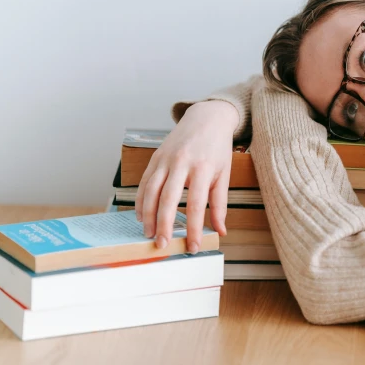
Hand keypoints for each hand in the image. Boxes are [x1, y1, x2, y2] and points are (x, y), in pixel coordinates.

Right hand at [135, 100, 238, 252]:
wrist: (207, 118)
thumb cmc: (217, 148)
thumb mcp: (224, 174)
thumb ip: (220, 203)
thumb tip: (221, 231)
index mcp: (202, 168)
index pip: (196, 204)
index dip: (193, 228)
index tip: (193, 246)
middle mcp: (181, 163)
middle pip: (168, 199)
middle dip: (163, 225)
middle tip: (162, 245)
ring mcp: (165, 159)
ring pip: (151, 191)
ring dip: (147, 216)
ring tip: (149, 234)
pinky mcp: (155, 157)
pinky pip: (144, 182)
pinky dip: (140, 201)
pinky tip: (141, 216)